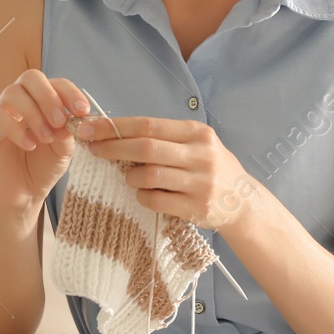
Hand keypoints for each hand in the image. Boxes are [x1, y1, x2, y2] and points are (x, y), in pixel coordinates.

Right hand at [0, 69, 91, 214]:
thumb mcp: (64, 150)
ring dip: (33, 114)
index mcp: (43, 101)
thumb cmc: (43, 167)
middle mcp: (21, 100)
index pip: (55, 83)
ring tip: (45, 138)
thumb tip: (69, 118)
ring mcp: (1, 111)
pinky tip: (29, 145)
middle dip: (48, 97)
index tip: (82, 111)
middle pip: (30, 77)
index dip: (70, 93)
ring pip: (12, 93)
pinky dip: (16, 129)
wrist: (23, 193)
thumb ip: (67, 132)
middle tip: (59, 121)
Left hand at [75, 115, 260, 230]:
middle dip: (113, 148)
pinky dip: (142, 197)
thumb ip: (164, 138)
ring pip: (149, 175)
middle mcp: (201, 155)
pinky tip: (143, 194)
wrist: (242, 202)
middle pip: (146, 147)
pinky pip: (156, 201)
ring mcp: (201, 183)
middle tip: (94, 150)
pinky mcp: (197, 208)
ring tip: (128, 176)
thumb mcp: (197, 144)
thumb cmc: (209, 168)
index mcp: (197, 133)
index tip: (90, 129)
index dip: (115, 127)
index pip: (148, 125)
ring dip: (130, 176)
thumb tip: (114, 132)